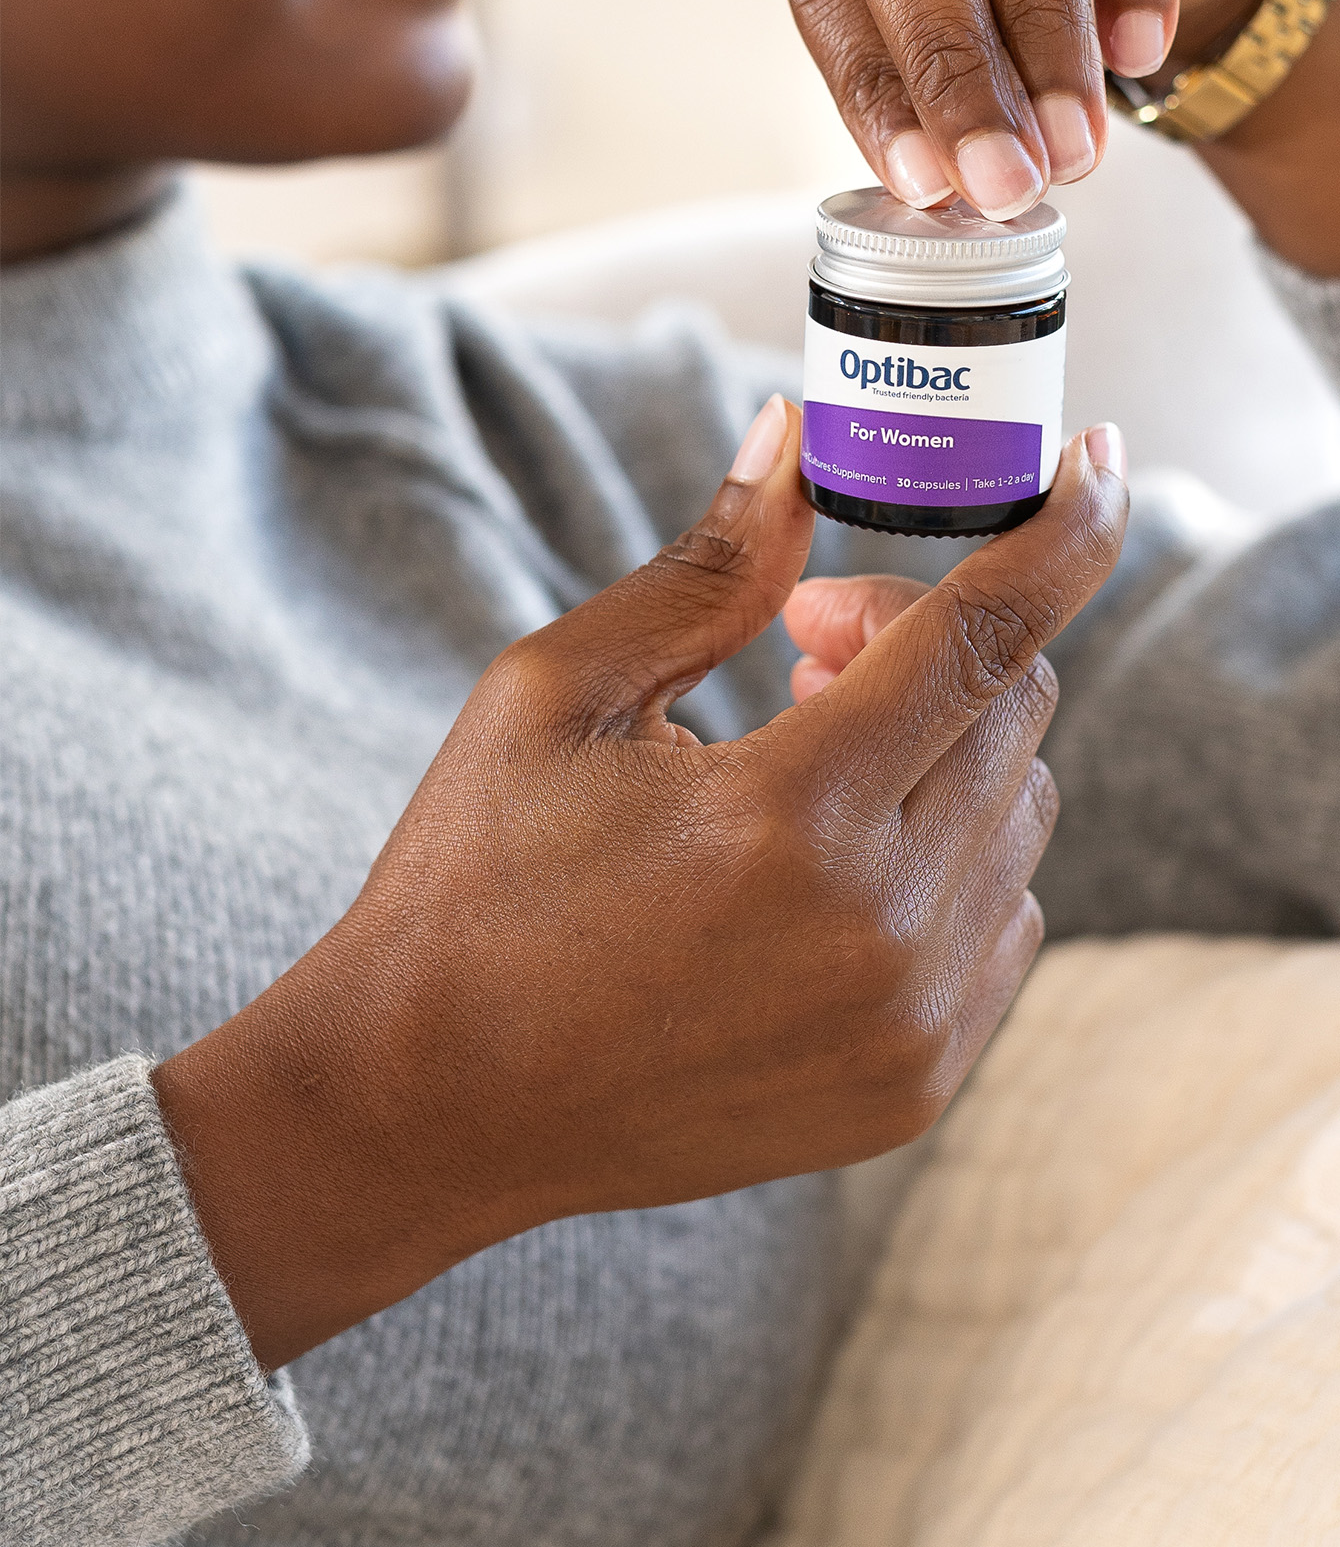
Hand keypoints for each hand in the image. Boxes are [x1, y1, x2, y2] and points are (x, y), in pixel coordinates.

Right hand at [154, 400, 1127, 1371]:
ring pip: (1022, 814)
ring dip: (942, 748)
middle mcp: (882, 932)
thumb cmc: (473, 885)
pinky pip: (1005, 919)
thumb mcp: (557, 695)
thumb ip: (708, 569)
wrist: (432, 1108)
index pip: (986, 636)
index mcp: (790, 819)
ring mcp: (911, 1025)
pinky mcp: (915, 1089)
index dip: (1066, 530)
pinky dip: (952, 856)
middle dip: (924, 637)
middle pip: (1012, 712)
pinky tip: (831, 865)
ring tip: (797, 760)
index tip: (1100, 457)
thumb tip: (796, 438)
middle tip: (801, 641)